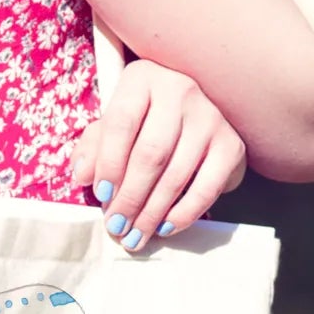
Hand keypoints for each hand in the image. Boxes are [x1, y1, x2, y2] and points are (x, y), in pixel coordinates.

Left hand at [69, 56, 246, 250]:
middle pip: (151, 153)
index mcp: (143, 78)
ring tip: (135, 235)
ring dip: (152, 212)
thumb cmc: (144, 120)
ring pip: (176, 174)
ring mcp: (210, 117)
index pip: (121, 122)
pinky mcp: (231, 144)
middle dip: (130, 197)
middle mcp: (180, 90)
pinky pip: (207, 187)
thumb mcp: (113, 124)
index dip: (108, 163)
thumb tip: (82, 175)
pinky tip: (165, 226)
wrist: (194, 115)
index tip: (101, 195)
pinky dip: (184, 213)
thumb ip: (93, 147)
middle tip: (116, 226)